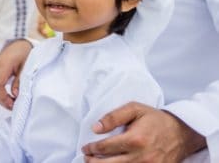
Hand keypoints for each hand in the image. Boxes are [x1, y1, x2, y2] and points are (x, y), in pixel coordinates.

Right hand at [0, 39, 31, 109]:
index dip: (4, 98)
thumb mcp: (25, 66)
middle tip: (14, 107)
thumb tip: (15, 94)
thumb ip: (19, 81)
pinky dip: (0, 93)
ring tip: (13, 102)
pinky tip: (8, 96)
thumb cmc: (23, 53)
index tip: (13, 105)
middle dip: (3, 101)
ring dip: (2, 98)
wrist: (18, 44)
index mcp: (2, 65)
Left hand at [82, 102, 205, 161]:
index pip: (105, 148)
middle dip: (93, 162)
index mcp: (135, 139)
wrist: (181, 133)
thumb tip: (95, 128)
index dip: (91, 148)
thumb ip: (113, 117)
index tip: (85, 148)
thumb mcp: (134, 109)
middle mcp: (141, 157)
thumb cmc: (155, 119)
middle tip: (87, 158)